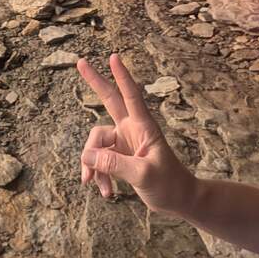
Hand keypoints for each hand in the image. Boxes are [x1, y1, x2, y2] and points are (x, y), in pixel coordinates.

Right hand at [77, 53, 194, 214]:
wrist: (178, 200)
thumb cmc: (169, 184)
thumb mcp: (142, 175)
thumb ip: (114, 164)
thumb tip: (87, 156)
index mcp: (144, 127)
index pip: (132, 96)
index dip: (122, 76)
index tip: (114, 57)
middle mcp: (132, 129)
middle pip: (110, 99)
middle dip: (95, 82)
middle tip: (80, 62)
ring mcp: (124, 142)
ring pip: (97, 142)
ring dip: (93, 164)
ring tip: (97, 186)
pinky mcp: (119, 156)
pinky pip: (100, 160)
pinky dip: (99, 175)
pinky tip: (106, 191)